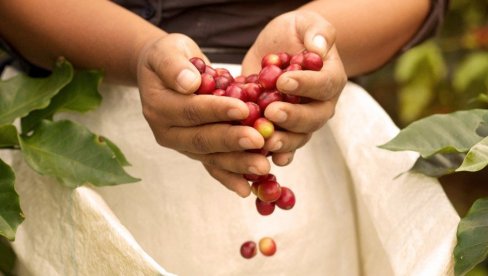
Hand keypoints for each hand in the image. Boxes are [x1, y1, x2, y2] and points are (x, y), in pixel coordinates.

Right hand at [136, 33, 270, 196]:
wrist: (165, 72)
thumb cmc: (170, 57)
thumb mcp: (167, 51)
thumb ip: (174, 65)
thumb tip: (189, 83)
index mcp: (159, 107)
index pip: (190, 110)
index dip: (216, 110)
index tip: (243, 109)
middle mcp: (168, 132)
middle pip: (201, 139)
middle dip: (231, 141)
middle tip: (259, 140)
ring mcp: (182, 146)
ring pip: (210, 157)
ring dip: (237, 163)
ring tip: (263, 165)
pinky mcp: (196, 152)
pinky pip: (213, 166)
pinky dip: (230, 177)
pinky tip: (248, 187)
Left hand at [242, 10, 346, 165]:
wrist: (277, 49)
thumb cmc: (294, 33)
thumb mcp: (306, 23)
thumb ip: (318, 32)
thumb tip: (320, 48)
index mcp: (330, 79)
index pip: (324, 84)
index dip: (306, 85)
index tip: (283, 81)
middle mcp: (320, 105)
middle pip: (314, 118)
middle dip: (293, 117)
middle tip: (272, 112)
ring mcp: (302, 121)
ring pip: (299, 137)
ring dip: (284, 142)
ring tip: (266, 141)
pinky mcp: (283, 130)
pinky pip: (283, 148)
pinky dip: (274, 154)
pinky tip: (262, 157)